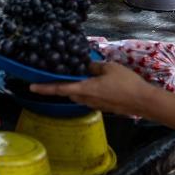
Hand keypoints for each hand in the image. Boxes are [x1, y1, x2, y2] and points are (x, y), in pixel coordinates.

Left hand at [30, 61, 155, 115]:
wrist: (143, 101)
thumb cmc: (126, 83)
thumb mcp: (109, 68)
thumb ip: (94, 67)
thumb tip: (86, 66)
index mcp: (85, 89)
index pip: (60, 88)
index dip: (45, 87)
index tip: (32, 87)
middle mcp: (86, 99)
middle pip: (69, 92)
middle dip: (63, 86)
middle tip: (59, 76)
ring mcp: (95, 105)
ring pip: (80, 95)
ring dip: (77, 88)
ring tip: (80, 77)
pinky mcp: (103, 107)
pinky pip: (90, 98)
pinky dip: (88, 91)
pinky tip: (96, 83)